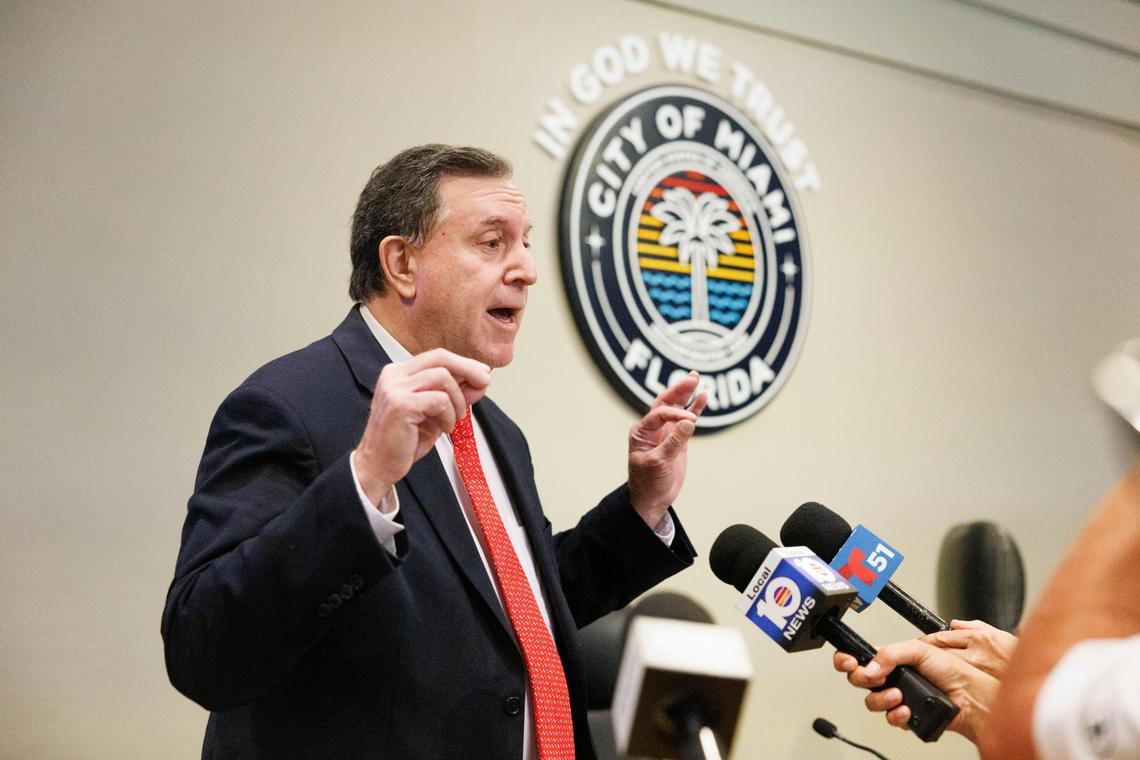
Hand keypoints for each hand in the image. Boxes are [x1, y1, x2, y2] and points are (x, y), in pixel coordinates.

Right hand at [354, 349, 490, 504]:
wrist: (378, 466)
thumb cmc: (404, 441)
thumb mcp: (434, 414)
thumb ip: (454, 395)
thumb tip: (480, 381)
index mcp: (399, 373)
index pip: (437, 356)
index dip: (463, 363)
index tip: (482, 374)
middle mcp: (394, 375)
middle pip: (440, 358)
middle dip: (468, 369)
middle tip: (484, 384)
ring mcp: (395, 388)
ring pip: (443, 377)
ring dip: (457, 400)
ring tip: (454, 420)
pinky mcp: (400, 405)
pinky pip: (439, 400)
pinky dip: (449, 415)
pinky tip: (445, 429)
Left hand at [627, 371, 706, 528]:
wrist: (652, 500)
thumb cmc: (648, 482)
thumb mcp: (659, 462)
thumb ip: (674, 441)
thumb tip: (690, 421)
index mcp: (641, 432)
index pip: (659, 413)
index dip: (676, 413)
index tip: (691, 421)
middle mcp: (652, 428)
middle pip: (666, 402)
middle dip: (679, 389)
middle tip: (693, 377)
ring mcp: (666, 433)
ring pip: (677, 408)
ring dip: (686, 394)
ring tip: (696, 377)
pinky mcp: (678, 440)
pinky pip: (687, 421)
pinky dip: (695, 409)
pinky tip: (703, 397)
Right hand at [833, 639, 999, 744]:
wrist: (971, 698)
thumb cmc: (954, 671)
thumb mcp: (920, 650)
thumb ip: (890, 654)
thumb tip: (869, 667)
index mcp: (892, 658)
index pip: (860, 656)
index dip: (848, 659)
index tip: (848, 661)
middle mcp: (892, 677)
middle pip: (860, 680)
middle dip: (862, 679)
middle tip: (875, 678)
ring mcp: (898, 697)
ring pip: (872, 702)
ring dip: (882, 699)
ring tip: (898, 695)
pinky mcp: (906, 716)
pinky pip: (890, 719)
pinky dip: (896, 715)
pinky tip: (907, 709)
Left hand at [922, 619, 1018, 678]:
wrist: (1038, 677)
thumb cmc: (1020, 657)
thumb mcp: (999, 635)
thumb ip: (974, 627)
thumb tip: (954, 624)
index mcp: (980, 639)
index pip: (943, 637)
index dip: (929, 640)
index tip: (921, 642)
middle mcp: (976, 655)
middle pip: (941, 651)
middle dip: (929, 652)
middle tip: (921, 656)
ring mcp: (976, 672)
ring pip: (947, 666)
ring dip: (937, 666)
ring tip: (932, 669)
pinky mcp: (979, 686)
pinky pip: (958, 682)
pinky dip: (950, 681)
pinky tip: (947, 683)